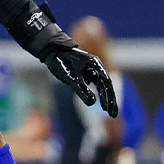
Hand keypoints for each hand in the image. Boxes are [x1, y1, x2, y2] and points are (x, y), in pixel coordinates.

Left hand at [10, 1, 117, 116]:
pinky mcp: (84, 70)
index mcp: (96, 65)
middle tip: (113, 114)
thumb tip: (92, 104)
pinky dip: (96, 92)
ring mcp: (90, 68)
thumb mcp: (70, 78)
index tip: (110, 111)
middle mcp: (95, 66)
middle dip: (110, 100)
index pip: (107, 84)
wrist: (50, 50)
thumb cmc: (60, 61)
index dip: (110, 98)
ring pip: (100, 84)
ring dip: (104, 97)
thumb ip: (81, 90)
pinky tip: (96, 100)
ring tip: (107, 110)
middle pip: (106, 85)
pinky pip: (94, 82)